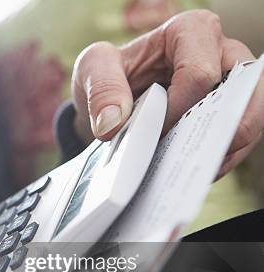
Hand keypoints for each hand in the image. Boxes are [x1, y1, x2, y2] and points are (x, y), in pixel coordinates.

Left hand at [71, 9, 262, 177]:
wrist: (112, 98)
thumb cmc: (109, 74)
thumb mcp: (92, 69)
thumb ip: (102, 89)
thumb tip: (113, 124)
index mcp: (189, 32)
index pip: (199, 73)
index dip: (178, 109)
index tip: (153, 130)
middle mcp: (222, 52)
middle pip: (241, 92)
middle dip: (214, 129)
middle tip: (181, 155)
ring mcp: (232, 84)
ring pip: (251, 116)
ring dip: (223, 148)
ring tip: (190, 167)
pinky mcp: (231, 112)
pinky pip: (241, 138)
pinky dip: (221, 158)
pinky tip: (193, 170)